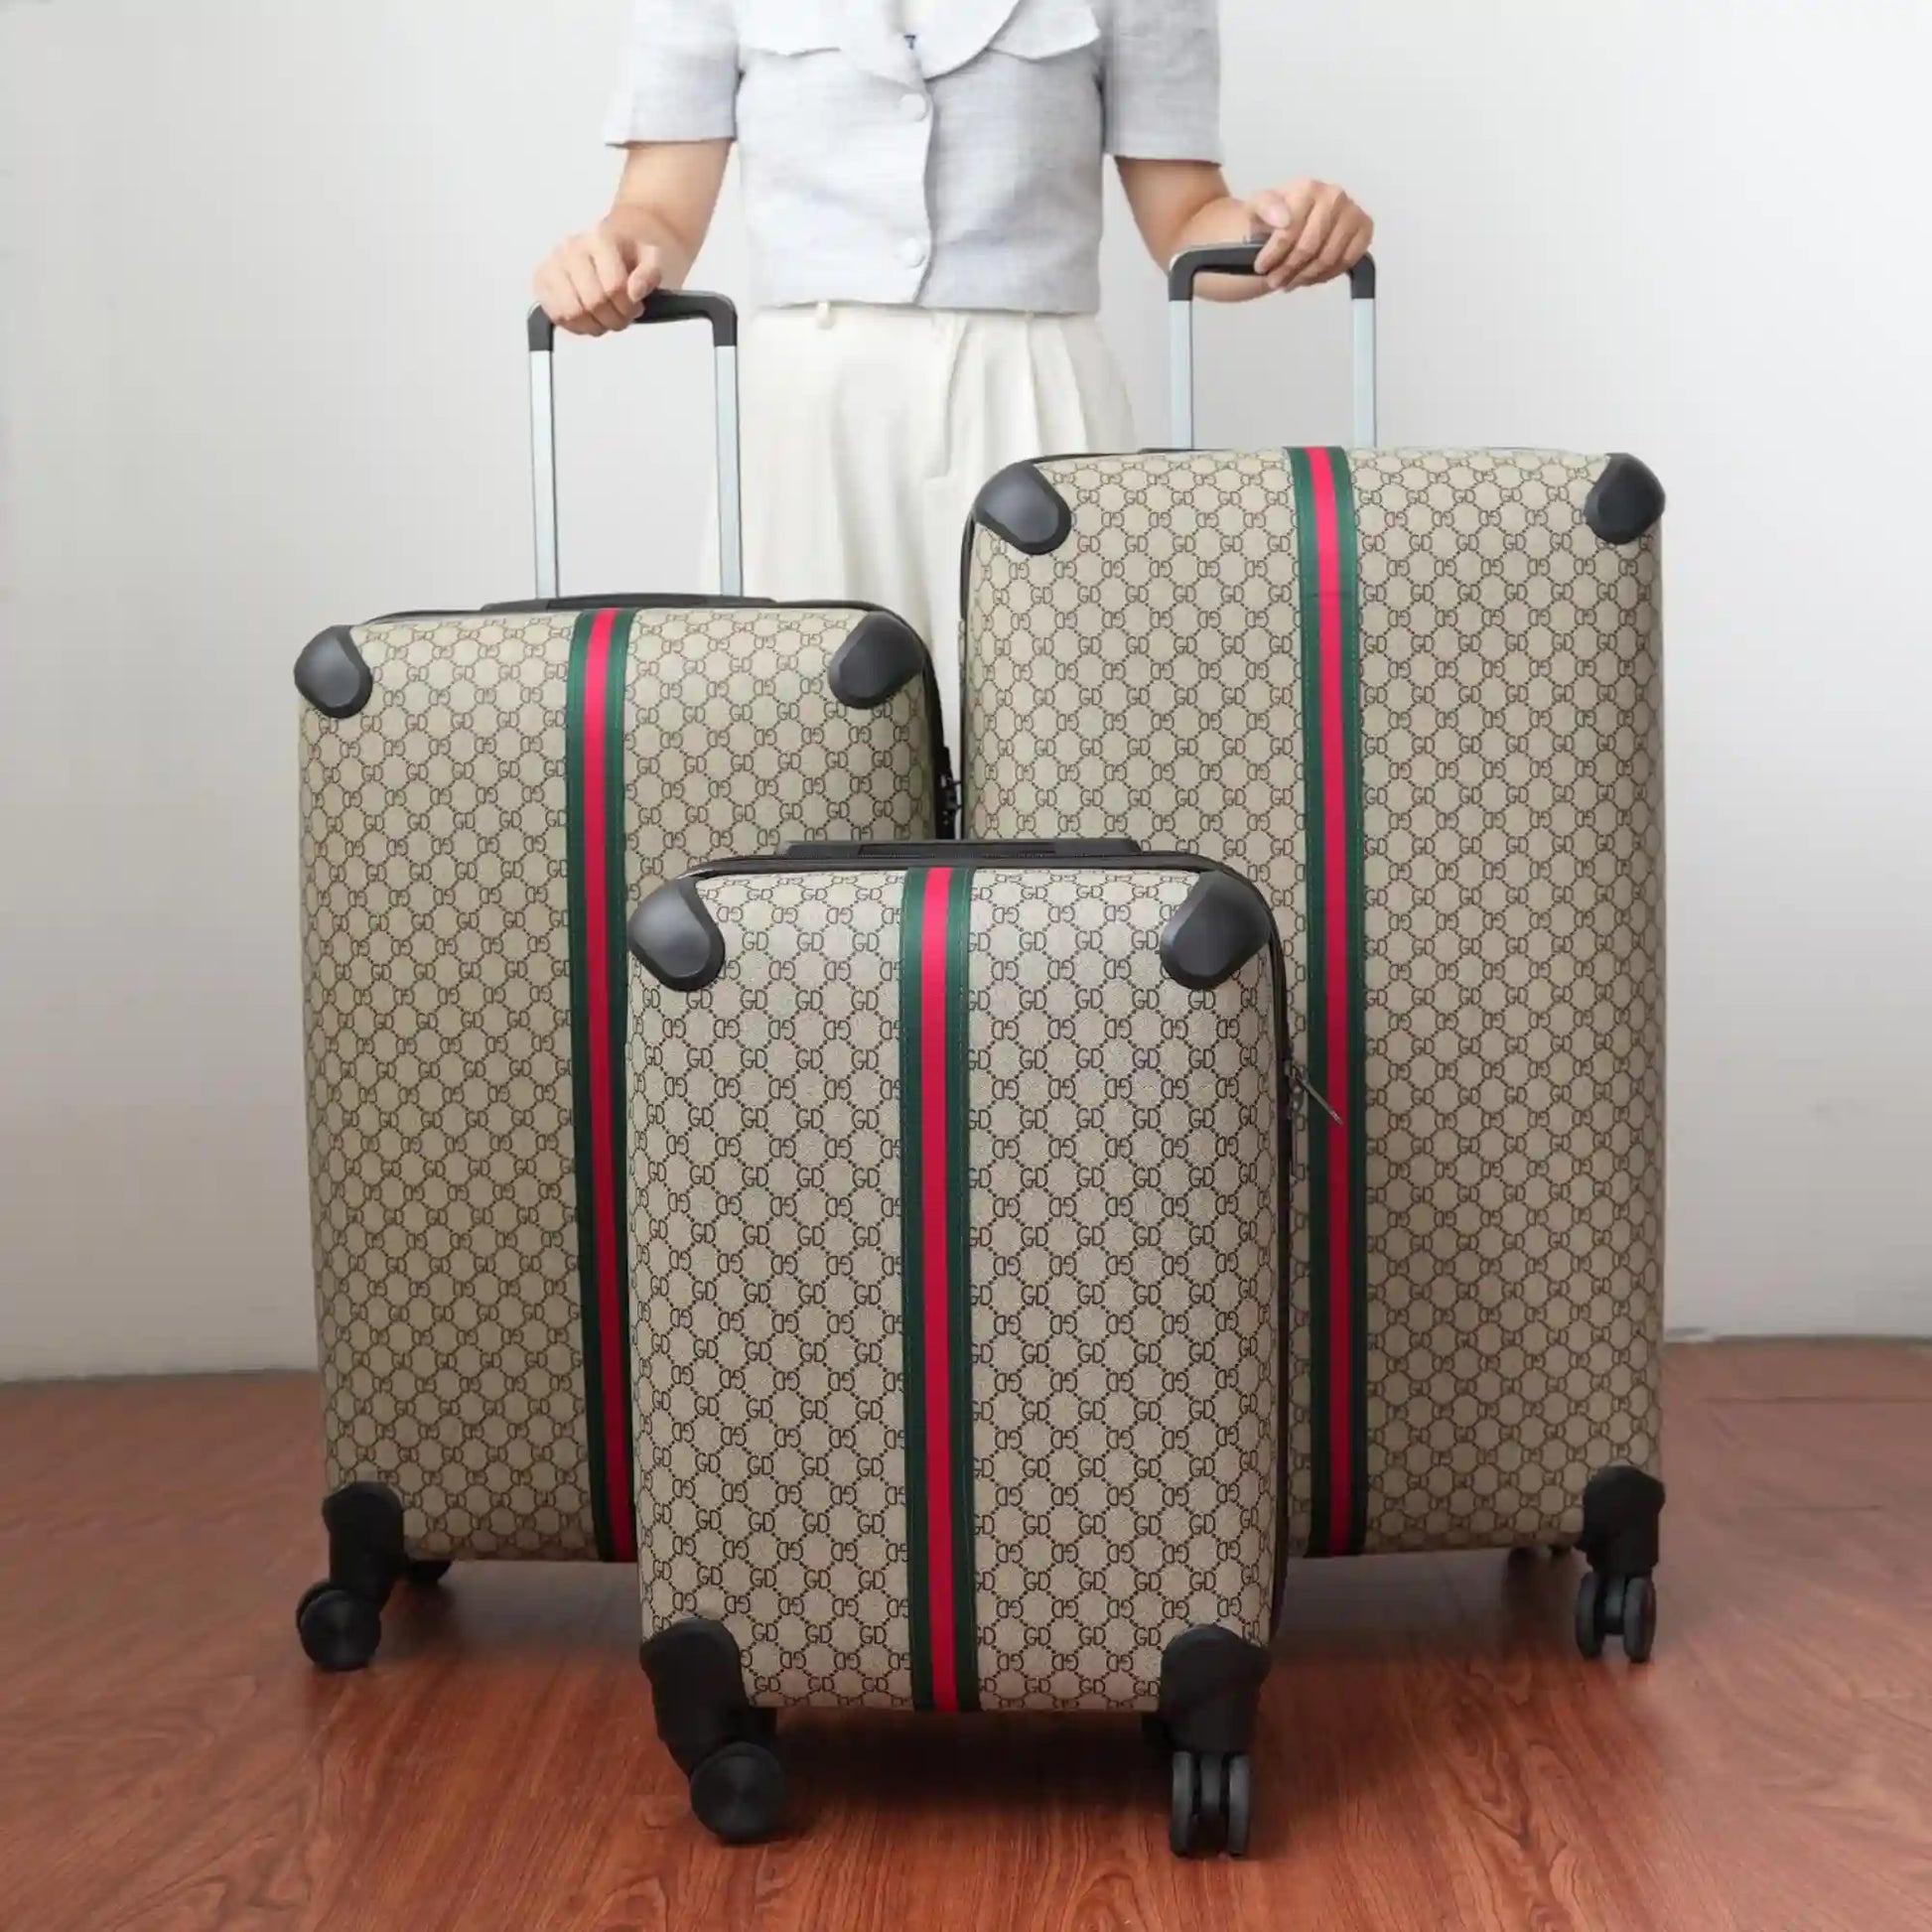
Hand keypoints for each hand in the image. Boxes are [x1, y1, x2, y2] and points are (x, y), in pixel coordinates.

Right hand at [533, 219, 663, 335]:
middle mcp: (570, 247)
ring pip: (572, 312)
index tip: (636, 308)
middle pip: (593, 302)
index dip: (628, 307)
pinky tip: (588, 319)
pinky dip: (576, 326)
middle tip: (621, 317)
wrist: (610, 248)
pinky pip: (556, 316)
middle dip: (613, 319)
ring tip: (604, 319)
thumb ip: (649, 274)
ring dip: (594, 326)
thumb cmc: (630, 257)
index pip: (613, 287)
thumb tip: (635, 292)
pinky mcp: (540, 281)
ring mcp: (551, 263)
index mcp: (599, 238)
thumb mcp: (651, 260)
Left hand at [1248, 181, 1373, 291]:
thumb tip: (1284, 219)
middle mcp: (1334, 196)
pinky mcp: (1364, 229)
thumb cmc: (1273, 215)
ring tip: (1289, 282)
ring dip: (1306, 276)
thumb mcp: (1257, 207)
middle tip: (1275, 281)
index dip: (1274, 253)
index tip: (1261, 267)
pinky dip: (1327, 274)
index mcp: (1309, 188)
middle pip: (1310, 247)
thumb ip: (1265, 208)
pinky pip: (1347, 261)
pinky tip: (1311, 276)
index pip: (1291, 229)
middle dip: (1289, 269)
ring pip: (1328, 258)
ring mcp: (1352, 212)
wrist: (1292, 218)